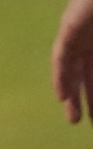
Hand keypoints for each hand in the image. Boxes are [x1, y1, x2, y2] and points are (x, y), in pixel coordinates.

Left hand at [55, 0, 92, 121]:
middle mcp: (88, 38)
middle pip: (83, 74)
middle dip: (84, 98)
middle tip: (81, 122)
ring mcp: (77, 32)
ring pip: (70, 69)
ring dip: (70, 94)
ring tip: (72, 117)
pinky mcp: (69, 27)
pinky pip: (61, 56)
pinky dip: (61, 76)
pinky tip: (61, 96)